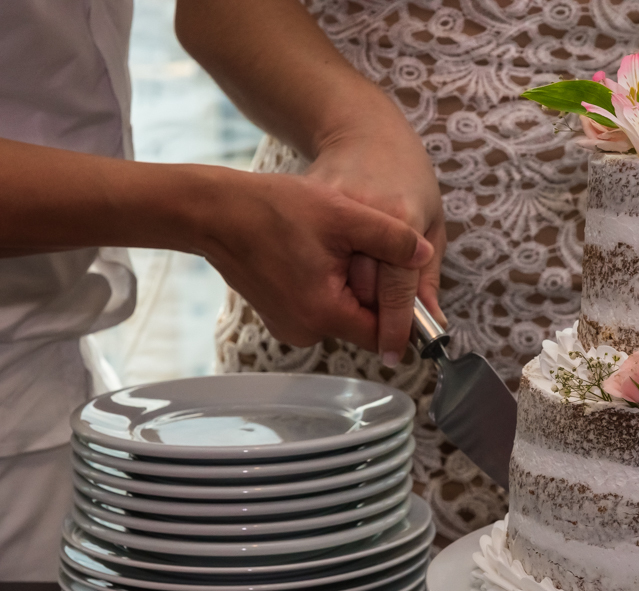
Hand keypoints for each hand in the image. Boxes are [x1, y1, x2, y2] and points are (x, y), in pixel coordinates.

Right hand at [195, 168, 432, 348]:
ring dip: (350, 286)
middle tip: (373, 253)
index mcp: (324, 315)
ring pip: (342, 313)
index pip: (383, 332)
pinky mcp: (278, 314)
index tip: (414, 288)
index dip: (402, 312)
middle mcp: (305, 332)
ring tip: (342, 247)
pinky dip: (328, 284)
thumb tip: (425, 254)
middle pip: (363, 323)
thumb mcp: (344, 215)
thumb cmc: (272, 209)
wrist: (213, 211)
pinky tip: (320, 252)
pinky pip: (319, 306)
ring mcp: (288, 325)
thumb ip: (391, 238)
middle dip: (374, 293)